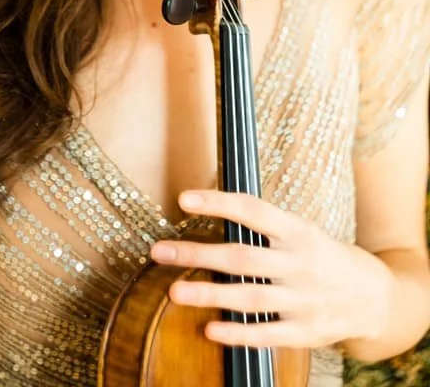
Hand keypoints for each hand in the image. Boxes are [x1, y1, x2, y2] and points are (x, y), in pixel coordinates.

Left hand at [150, 189, 391, 349]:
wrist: (373, 296)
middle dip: (198, 254)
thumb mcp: (300, 230)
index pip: (253, 210)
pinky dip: (238, 332)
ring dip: (209, 295)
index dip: (218, 203)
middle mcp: (299, 264)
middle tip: (160, 251)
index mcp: (298, 231)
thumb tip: (209, 210)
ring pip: (250, 297)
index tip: (184, 199)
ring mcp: (302, 300)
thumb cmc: (322, 256)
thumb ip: (262, 227)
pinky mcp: (305, 332)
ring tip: (174, 291)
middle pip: (242, 257)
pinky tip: (209, 329)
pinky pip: (267, 334)